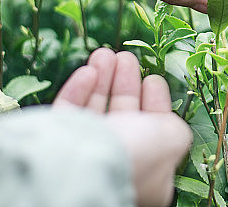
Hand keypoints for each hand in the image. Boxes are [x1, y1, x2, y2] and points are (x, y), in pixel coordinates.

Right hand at [54, 48, 190, 206]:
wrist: (84, 168)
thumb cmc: (134, 153)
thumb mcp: (171, 138)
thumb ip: (173, 126)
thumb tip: (165, 120)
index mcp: (146, 173)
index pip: (152, 134)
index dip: (154, 103)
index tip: (152, 79)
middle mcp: (115, 165)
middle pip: (122, 118)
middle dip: (125, 84)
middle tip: (125, 57)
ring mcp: (84, 156)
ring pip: (94, 112)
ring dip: (101, 79)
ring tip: (104, 53)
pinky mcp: (54, 144)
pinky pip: (67, 113)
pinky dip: (77, 90)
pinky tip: (88, 71)